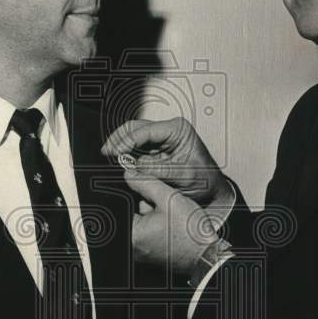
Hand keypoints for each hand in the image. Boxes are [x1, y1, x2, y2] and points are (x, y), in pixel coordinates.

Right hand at [102, 117, 229, 208]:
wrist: (212, 191)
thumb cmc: (205, 181)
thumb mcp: (184, 175)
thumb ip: (159, 170)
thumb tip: (135, 166)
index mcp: (178, 130)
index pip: (146, 130)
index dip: (128, 140)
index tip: (115, 152)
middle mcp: (168, 131)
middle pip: (136, 128)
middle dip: (119, 139)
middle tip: (106, 152)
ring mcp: (160, 140)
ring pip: (133, 136)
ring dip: (120, 145)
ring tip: (108, 157)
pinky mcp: (155, 151)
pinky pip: (136, 148)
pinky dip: (125, 154)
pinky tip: (118, 161)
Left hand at [123, 168, 217, 272]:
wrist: (208, 255)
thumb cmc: (192, 233)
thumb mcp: (169, 198)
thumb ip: (145, 183)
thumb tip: (130, 175)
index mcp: (133, 234)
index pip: (123, 204)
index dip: (136, 193)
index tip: (148, 191)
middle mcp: (132, 246)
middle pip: (130, 214)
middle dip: (144, 204)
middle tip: (162, 207)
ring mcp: (140, 252)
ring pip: (139, 222)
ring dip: (150, 214)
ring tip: (169, 218)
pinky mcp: (148, 254)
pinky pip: (145, 233)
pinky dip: (155, 225)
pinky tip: (169, 225)